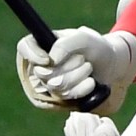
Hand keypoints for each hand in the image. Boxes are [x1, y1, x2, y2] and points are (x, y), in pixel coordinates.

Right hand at [16, 26, 135, 112]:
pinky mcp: (61, 97)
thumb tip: (50, 63)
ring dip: (78, 75)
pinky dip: (81, 88)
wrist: (111, 64)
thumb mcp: (83, 37)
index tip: (48, 60)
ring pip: (56, 86)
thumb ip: (64, 45)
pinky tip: (90, 82)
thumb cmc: (95, 46)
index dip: (32, 55)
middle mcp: (42, 64)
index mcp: (42, 44)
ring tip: (88, 67)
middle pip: (43, 72)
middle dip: (69, 66)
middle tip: (82, 59)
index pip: (24, 47)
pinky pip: (65, 97)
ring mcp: (50, 82)